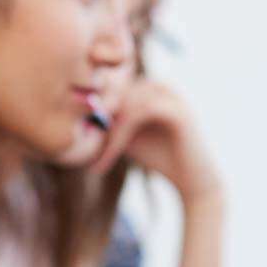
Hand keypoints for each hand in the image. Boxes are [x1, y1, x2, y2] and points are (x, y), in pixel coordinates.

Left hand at [87, 79, 220, 204]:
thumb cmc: (159, 158)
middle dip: (97, 121)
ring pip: (124, 102)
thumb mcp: (124, 136)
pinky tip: (108, 158)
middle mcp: (161, 85)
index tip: (79, 141)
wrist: (193, 181)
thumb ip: (106, 123)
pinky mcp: (178, 110)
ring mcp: (171, 94)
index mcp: (149, 87)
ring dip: (105, 132)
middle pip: (115, 92)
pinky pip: (138, 113)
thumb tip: (73, 117)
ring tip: (96, 158)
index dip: (93, 112)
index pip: (110, 88)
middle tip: (83, 149)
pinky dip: (118, 136)